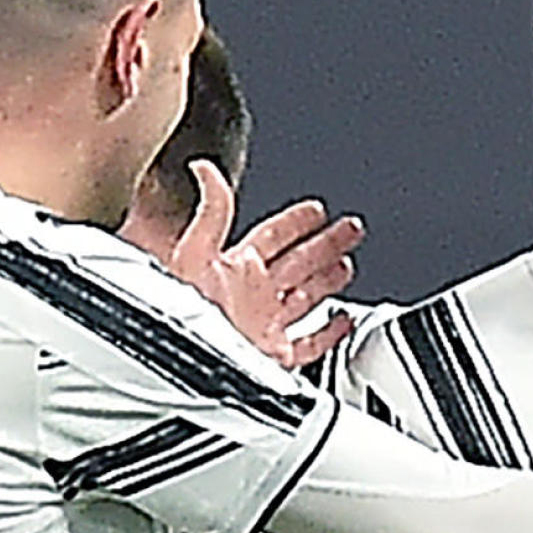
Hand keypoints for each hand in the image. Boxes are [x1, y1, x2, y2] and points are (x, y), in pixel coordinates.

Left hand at [169, 161, 362, 369]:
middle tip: (349, 229)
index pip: (273, 235)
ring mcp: (265, 325)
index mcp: (236, 267)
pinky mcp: (276, 357)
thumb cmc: (183, 313)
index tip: (316, 209)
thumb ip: (211, 210)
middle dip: (326, 244)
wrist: (186, 364)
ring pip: (307, 297)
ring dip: (329, 280)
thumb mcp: (195, 252)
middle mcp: (253, 294)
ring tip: (346, 265)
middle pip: (299, 262)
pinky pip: (310, 343)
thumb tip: (204, 168)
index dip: (296, 221)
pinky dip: (330, 332)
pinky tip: (341, 320)